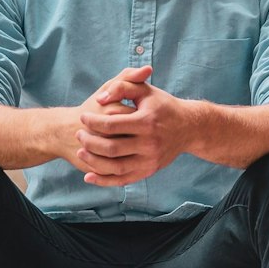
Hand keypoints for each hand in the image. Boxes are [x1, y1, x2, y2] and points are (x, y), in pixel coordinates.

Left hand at [73, 64, 194, 185]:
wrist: (189, 128)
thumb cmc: (163, 106)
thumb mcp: (145, 91)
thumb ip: (122, 86)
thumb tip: (100, 99)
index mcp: (147, 122)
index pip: (111, 125)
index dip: (92, 121)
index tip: (83, 117)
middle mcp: (149, 143)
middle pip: (110, 148)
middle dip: (89, 142)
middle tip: (79, 134)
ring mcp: (150, 160)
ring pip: (114, 167)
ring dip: (93, 161)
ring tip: (81, 152)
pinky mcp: (149, 171)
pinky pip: (123, 180)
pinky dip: (104, 181)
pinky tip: (89, 176)